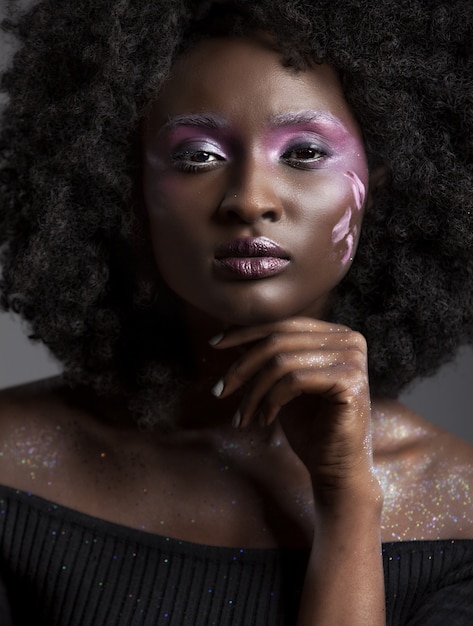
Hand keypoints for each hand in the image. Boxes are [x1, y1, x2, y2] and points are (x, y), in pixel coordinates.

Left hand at [210, 317, 373, 497]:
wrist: (335, 468)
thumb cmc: (309, 426)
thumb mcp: (279, 383)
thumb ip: (264, 356)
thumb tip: (230, 331)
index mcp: (335, 334)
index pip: (283, 324)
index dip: (245, 332)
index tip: (213, 344)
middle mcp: (349, 340)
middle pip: (278, 341)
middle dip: (242, 367)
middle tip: (219, 391)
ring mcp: (353, 359)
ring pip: (281, 362)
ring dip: (252, 392)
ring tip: (242, 417)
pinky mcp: (350, 382)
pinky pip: (294, 381)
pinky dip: (271, 401)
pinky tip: (265, 419)